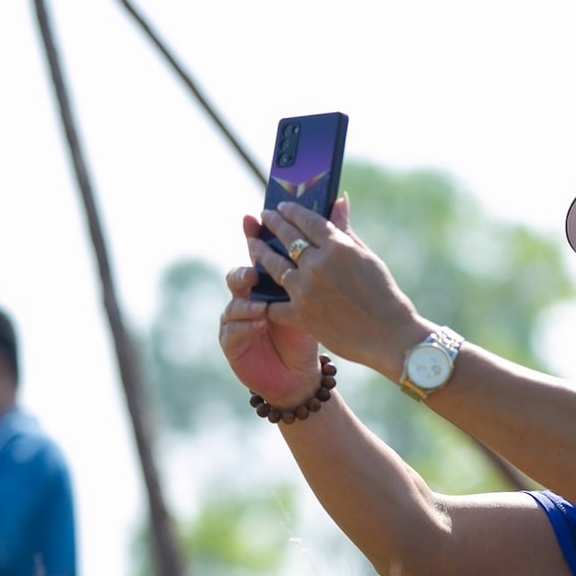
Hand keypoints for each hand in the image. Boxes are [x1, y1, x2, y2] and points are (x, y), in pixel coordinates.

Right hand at [219, 229, 325, 407]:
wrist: (304, 376)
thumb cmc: (317, 330)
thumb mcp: (323, 287)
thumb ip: (328, 244)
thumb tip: (342, 198)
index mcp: (270, 281)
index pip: (261, 252)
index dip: (257, 234)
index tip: (257, 217)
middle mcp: (249, 297)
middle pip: (242, 271)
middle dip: (249, 260)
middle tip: (256, 249)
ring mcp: (238, 318)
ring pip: (234, 298)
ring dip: (245, 294)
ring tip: (256, 290)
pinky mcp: (233, 342)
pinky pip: (232, 329)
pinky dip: (245, 323)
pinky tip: (258, 320)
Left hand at [240, 197, 430, 379]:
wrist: (389, 336)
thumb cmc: (384, 294)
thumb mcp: (367, 257)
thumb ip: (346, 230)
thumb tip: (338, 199)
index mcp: (337, 247)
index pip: (306, 220)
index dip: (292, 210)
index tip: (283, 206)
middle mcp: (317, 265)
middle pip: (286, 237)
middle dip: (273, 223)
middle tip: (265, 216)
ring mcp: (305, 290)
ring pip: (273, 265)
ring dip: (260, 252)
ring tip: (253, 244)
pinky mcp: (300, 316)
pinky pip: (274, 304)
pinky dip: (267, 298)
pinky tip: (260, 291)